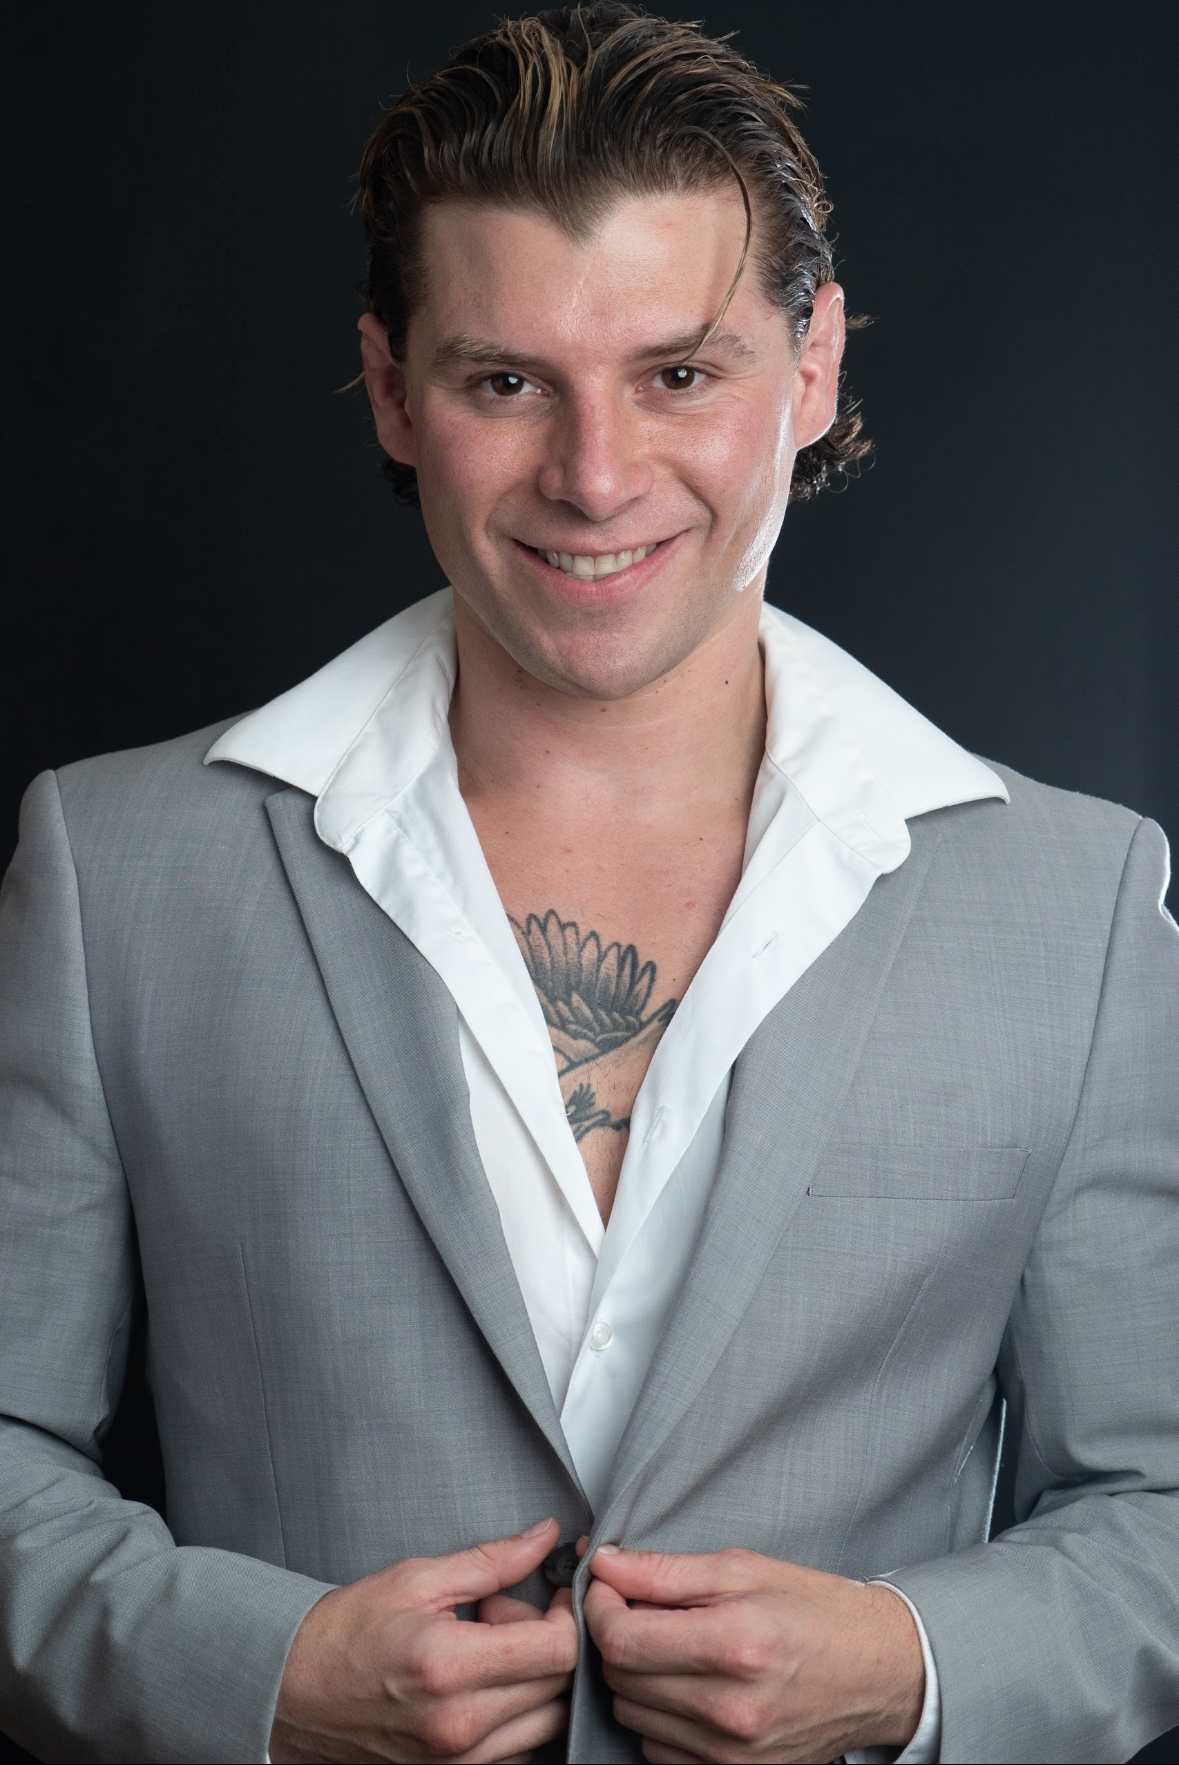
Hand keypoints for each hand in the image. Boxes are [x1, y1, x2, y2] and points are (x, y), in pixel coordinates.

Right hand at [270, 1516, 576, 1762]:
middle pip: (559, 1687)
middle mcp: (459, 1725)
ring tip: (494, 1650)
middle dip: (550, 1642)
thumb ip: (492, 1561)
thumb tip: (543, 1540)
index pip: (558, 1650)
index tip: (553, 1595)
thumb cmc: (346, 1632)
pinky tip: (485, 1683)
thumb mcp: (419, 1578)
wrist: (292, 1689)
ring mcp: (456, 1761)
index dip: (568, 1615)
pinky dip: (517, 1715)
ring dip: (537, 1682)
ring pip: (546, 1724)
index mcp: (450, 1667)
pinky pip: (518, 1751)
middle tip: (510, 1614)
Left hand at [581, 1542, 923, 1763]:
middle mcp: (732, 1708)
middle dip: (617, 1635)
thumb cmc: (816, 1611)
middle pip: (621, 1677)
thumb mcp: (744, 1569)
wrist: (879, 1671)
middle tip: (640, 1609)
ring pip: (632, 1714)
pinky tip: (688, 1687)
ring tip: (671, 1647)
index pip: (623, 1638)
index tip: (607, 1586)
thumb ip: (666, 1570)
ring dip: (637, 1677)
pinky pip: (658, 1750)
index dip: (599, 1607)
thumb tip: (606, 1563)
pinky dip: (659, 1717)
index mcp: (736, 1644)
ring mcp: (733, 1753)